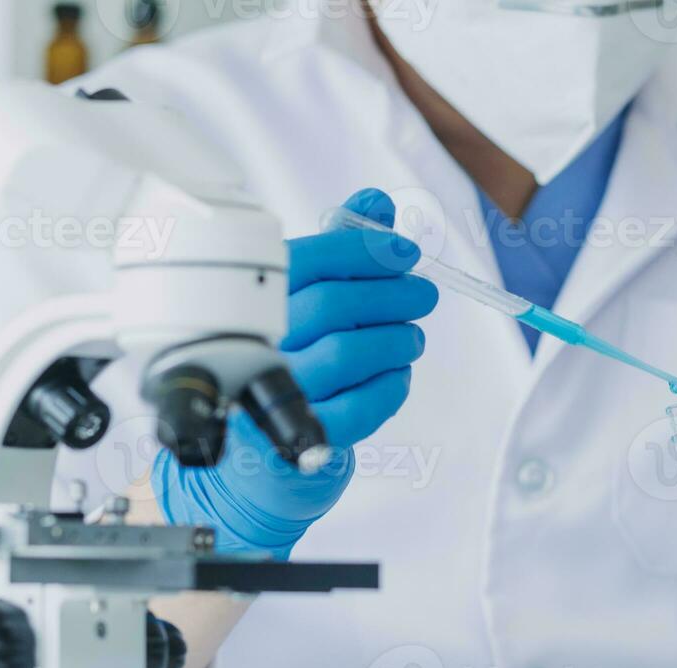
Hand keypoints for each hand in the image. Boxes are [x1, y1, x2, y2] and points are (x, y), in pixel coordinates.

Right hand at [153, 188, 437, 558]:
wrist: (260, 454)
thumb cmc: (290, 360)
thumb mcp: (306, 300)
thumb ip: (340, 250)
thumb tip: (377, 204)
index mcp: (251, 302)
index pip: (310, 260)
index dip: (366, 251)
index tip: (406, 253)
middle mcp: (255, 346)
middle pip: (333, 304)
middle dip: (393, 295)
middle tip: (425, 295)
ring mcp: (273, 395)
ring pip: (346, 353)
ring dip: (396, 340)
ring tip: (412, 339)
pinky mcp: (298, 440)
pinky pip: (357, 408)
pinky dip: (390, 387)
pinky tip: (397, 375)